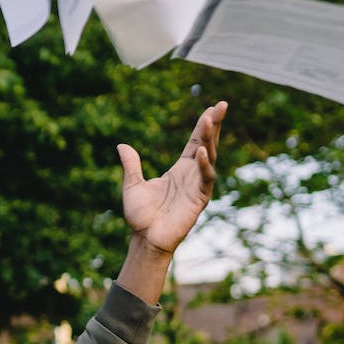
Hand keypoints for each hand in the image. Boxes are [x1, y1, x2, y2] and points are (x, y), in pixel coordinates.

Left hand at [117, 101, 225, 257]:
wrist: (145, 239)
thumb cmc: (141, 216)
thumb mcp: (132, 185)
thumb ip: (131, 165)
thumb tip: (121, 145)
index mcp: (180, 169)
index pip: (195, 141)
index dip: (203, 125)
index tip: (212, 107)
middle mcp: (192, 174)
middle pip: (207, 143)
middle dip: (214, 124)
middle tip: (222, 104)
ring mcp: (197, 185)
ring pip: (209, 156)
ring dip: (210, 138)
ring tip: (209, 119)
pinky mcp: (199, 198)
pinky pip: (205, 178)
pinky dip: (205, 165)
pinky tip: (202, 151)